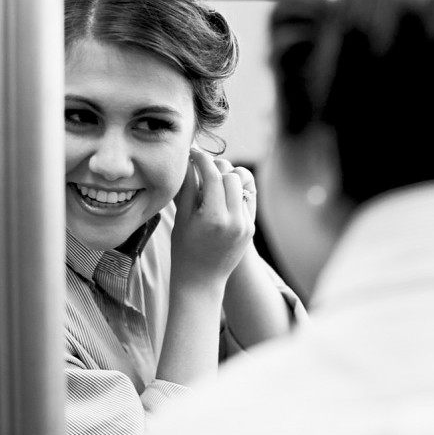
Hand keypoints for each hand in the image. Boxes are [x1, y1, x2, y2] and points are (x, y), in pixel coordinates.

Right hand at [170, 149, 255, 292]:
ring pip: (243, 185)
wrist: (202, 282)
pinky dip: (235, 192)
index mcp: (215, 218)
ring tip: (211, 181)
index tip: (192, 152)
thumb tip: (187, 161)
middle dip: (216, 168)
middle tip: (201, 168)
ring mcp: (246, 225)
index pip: (212, 175)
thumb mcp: (182, 219)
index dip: (201, 159)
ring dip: (228, 178)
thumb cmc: (184, 251)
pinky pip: (247, 199)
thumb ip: (187, 188)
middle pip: (231, 176)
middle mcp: (235, 220)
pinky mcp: (251, 228)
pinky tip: (221, 194)